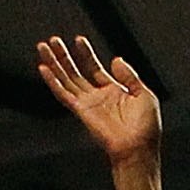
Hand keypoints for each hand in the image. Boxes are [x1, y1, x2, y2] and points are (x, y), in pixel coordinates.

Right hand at [34, 35, 159, 163]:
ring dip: (54, 64)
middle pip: (75, 72)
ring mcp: (88, 104)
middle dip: (64, 56)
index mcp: (113, 92)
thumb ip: (130, 76)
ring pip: (66, 80)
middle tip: (54, 41)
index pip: (94, 68)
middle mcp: (98, 97)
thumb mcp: (144, 95)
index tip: (78, 40)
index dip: (86, 54)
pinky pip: (63, 94)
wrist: (138, 149)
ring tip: (43, 48)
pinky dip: (53, 81)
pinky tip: (44, 69)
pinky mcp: (81, 111)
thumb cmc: (146, 129)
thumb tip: (116, 60)